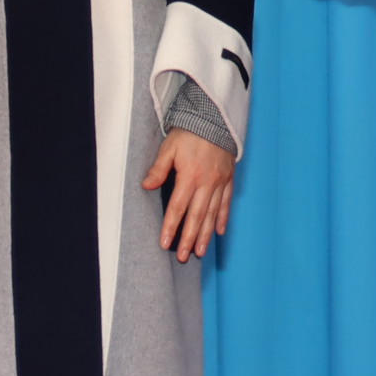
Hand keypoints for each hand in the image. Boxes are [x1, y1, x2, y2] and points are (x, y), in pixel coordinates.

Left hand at [142, 129, 235, 261]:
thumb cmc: (189, 132)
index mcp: (190, 176)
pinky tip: (219, 232)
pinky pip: (226, 202)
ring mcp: (220, 182)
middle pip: (197, 216)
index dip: (171, 227)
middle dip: (190, 239)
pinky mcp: (229, 179)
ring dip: (206, 235)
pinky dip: (223, 218)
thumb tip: (146, 186)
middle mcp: (206, 183)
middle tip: (184, 257)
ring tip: (201, 252)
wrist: (216, 118)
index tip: (165, 243)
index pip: (178, 207)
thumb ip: (158, 168)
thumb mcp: (170, 147)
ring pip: (212, 214)